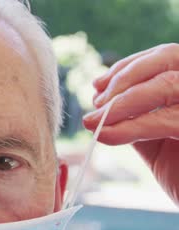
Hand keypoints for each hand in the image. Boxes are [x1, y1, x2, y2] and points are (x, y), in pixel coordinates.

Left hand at [84, 43, 178, 204]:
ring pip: (167, 84)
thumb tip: (101, 101)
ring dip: (122, 101)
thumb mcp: (156, 137)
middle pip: (169, 57)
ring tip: (95, 121)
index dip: (128, 66)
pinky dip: (130, 126)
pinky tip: (106, 136)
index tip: (98, 85)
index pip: (166, 56)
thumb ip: (135, 116)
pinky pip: (166, 119)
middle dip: (125, 77)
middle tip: (97, 102)